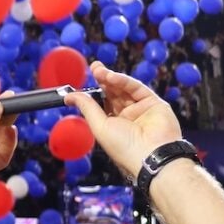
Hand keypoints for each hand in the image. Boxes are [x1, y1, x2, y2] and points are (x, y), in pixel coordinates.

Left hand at [67, 63, 181, 175]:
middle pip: (114, 93)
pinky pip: (137, 88)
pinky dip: (124, 80)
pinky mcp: (154, 103)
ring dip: (111, 78)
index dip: (94, 91)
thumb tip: (69, 97)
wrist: (151, 154)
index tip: (84, 80)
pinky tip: (111, 76)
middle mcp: (128, 117)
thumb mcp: (99, 126)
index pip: (103, 103)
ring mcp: (141, 109)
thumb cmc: (125, 148)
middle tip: (94, 68)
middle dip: (103, 80)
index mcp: (114, 125)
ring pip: (124, 88)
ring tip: (99, 70)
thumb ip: (87, 107)